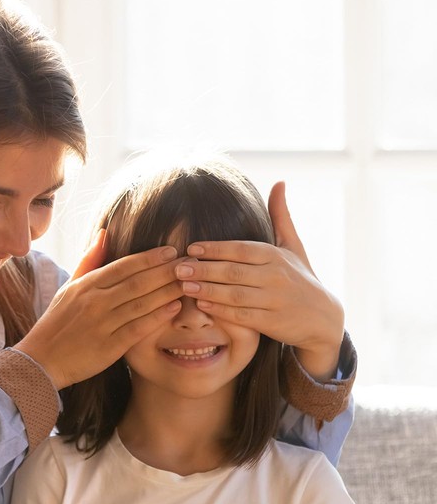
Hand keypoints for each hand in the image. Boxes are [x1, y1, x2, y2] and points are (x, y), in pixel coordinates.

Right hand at [16, 238, 182, 388]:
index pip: (124, 265)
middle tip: (189, 264)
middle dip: (166, 271)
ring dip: (167, 291)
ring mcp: (102, 324)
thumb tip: (104, 233)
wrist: (41, 360)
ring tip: (188, 282)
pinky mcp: (109, 347)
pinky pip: (138, 328)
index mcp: (86, 285)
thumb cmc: (57, 323)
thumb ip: (89, 261)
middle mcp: (95, 302)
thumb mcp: (69, 287)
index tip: (171, 251)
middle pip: (138, 281)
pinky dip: (158, 317)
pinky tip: (175, 308)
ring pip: (141, 303)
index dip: (150, 257)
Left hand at [173, 182, 343, 380]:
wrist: (323, 318)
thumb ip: (280, 217)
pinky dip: (221, 311)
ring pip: (235, 294)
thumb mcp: (293, 247)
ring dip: (207, 290)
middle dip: (204, 269)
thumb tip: (279, 182)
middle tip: (178, 267)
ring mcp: (275, 300)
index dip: (215, 248)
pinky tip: (202, 305)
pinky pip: (242, 316)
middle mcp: (276, 276)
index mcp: (277, 255)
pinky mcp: (272, 322)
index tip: (191, 248)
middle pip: (234, 271)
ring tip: (183, 285)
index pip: (241, 249)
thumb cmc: (301, 278)